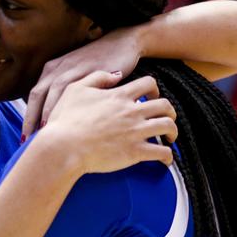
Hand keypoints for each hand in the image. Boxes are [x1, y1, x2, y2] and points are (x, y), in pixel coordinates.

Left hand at [24, 27, 140, 139]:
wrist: (122, 44)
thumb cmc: (98, 64)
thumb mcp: (76, 77)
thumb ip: (63, 95)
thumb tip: (55, 122)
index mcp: (51, 71)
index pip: (33, 98)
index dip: (28, 117)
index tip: (25, 137)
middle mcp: (57, 68)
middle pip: (36, 95)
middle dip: (31, 118)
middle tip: (27, 139)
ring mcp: (71, 67)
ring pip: (51, 92)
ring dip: (46, 113)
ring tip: (43, 133)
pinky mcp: (87, 68)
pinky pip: (73, 88)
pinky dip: (67, 104)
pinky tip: (67, 119)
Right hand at [38, 71, 176, 173]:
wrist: (63, 147)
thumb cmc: (65, 120)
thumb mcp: (75, 90)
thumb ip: (96, 78)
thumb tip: (115, 75)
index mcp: (119, 96)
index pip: (149, 84)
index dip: (154, 89)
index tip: (152, 96)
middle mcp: (131, 112)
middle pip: (164, 105)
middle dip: (169, 112)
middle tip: (165, 118)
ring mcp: (135, 132)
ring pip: (168, 127)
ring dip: (172, 132)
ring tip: (169, 138)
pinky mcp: (135, 152)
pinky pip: (162, 152)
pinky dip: (168, 156)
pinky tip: (165, 160)